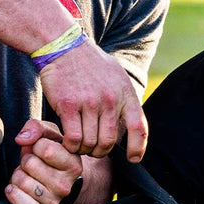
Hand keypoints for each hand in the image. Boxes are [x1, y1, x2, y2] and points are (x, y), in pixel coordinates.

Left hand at [5, 120, 83, 203]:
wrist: (58, 183)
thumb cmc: (52, 155)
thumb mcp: (49, 135)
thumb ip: (36, 128)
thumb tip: (21, 139)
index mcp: (73, 164)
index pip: (44, 148)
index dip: (36, 145)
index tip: (41, 149)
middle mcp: (66, 185)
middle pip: (30, 164)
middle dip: (25, 160)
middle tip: (33, 163)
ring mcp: (53, 201)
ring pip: (21, 181)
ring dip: (18, 175)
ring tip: (28, 175)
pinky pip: (21, 203)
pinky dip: (13, 193)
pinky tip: (16, 188)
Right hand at [37, 41, 146, 160]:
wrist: (64, 46)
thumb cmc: (90, 63)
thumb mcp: (116, 76)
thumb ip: (123, 100)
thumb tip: (129, 125)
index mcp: (125, 93)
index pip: (139, 128)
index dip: (137, 148)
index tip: (133, 158)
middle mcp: (110, 99)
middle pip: (108, 142)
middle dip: (100, 152)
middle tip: (92, 150)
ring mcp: (89, 103)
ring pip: (90, 143)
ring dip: (83, 150)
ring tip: (78, 145)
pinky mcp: (68, 105)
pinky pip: (72, 138)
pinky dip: (70, 146)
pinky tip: (67, 141)